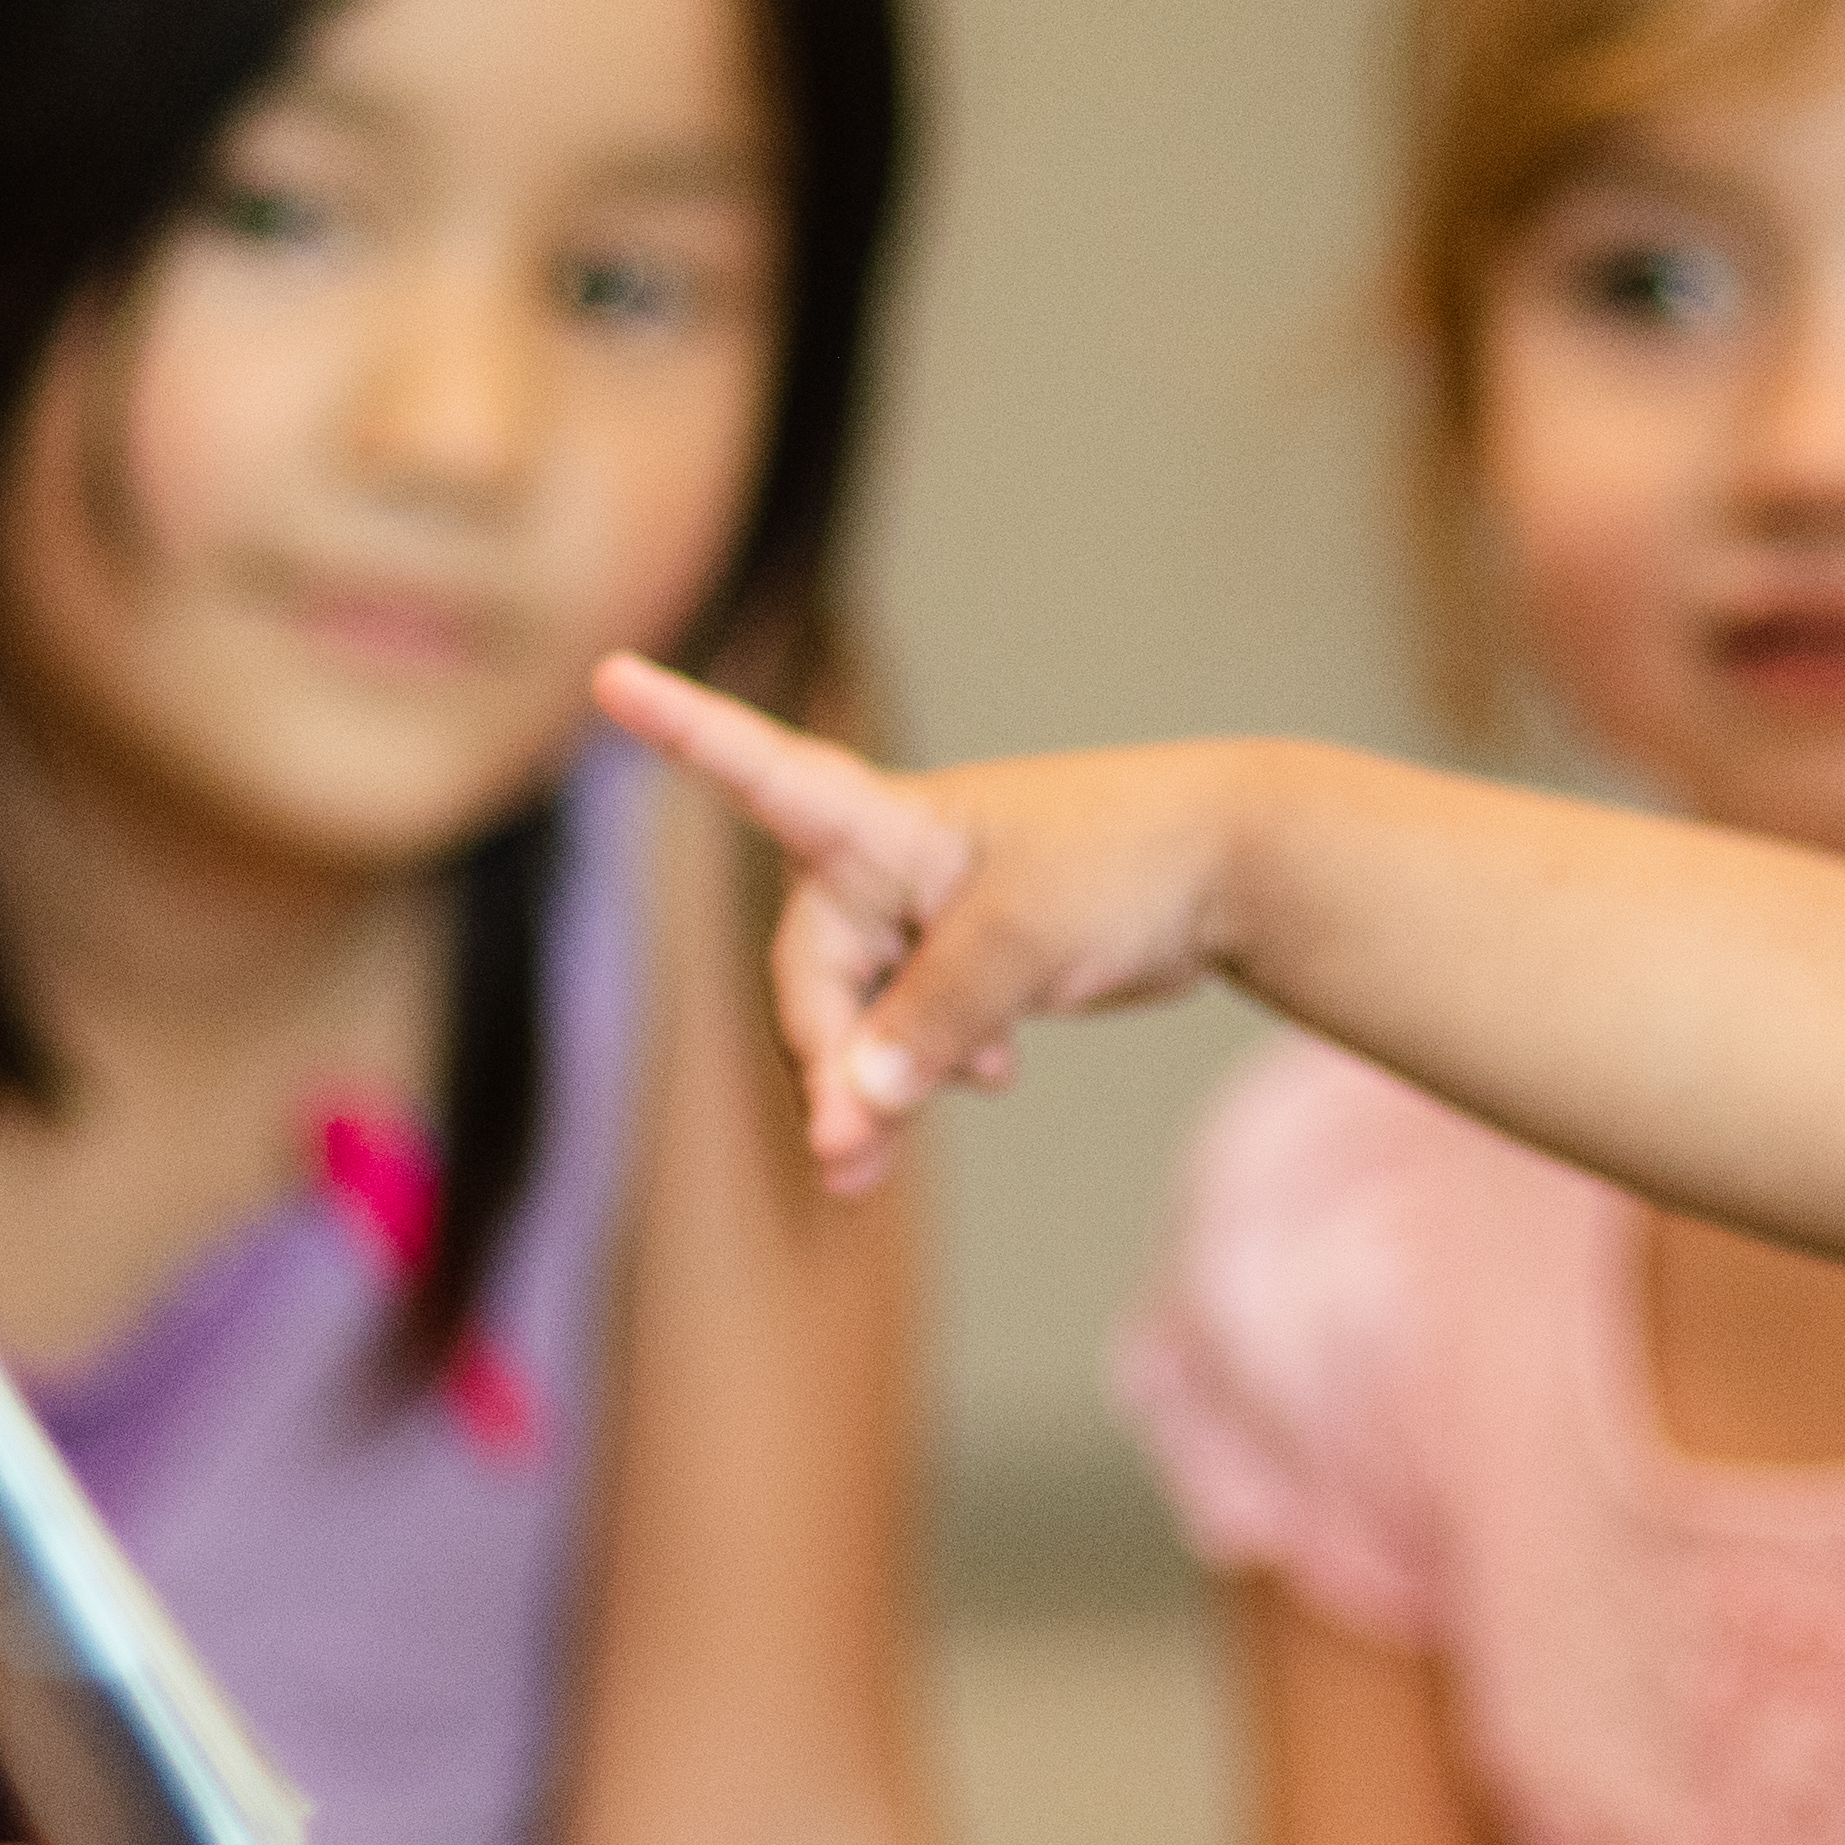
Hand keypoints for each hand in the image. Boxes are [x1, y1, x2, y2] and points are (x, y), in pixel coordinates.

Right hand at [591, 655, 1253, 1187]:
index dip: (684, 727)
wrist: (1233, 870)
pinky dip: (927, 1069)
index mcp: (888, 821)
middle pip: (813, 970)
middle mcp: (894, 861)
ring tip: (868, 1169)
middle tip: (846, 1152)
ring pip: (862, 1014)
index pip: (763, 769)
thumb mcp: (1021, 943)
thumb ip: (931, 1021)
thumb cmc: (1128, 865)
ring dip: (868, 1086)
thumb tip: (856, 1100)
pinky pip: (915, 1028)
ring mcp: (932, 912)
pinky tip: (992, 1080)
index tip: (611, 674)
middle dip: (825, 1058)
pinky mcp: (973, 959)